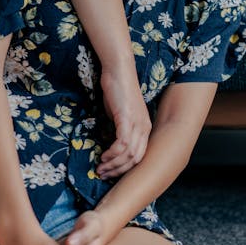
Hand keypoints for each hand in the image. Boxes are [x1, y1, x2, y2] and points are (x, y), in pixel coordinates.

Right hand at [97, 64, 151, 178]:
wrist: (118, 70)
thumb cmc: (118, 91)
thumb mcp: (120, 114)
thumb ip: (119, 130)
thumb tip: (111, 145)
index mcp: (145, 128)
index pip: (140, 156)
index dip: (126, 168)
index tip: (111, 172)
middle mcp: (144, 127)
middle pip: (136, 159)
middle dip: (119, 170)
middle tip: (103, 174)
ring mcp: (137, 123)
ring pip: (129, 155)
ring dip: (113, 164)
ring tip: (100, 167)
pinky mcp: (127, 118)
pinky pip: (122, 144)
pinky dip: (112, 153)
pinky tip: (103, 155)